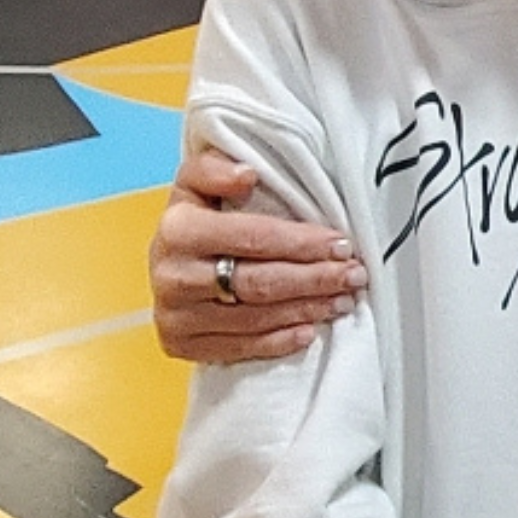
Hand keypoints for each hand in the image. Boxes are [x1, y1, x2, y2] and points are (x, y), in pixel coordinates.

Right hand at [147, 147, 367, 362]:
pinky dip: (280, 341)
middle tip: (354, 276)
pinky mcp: (180, 344)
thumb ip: (216, 168)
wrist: (163, 262)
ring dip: (307, 310)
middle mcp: (173, 275)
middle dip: (315, 279)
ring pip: (255, 317)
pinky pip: (239, 348)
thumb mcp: (197, 182)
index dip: (303, 243)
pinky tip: (310, 331)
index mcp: (178, 229)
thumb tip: (247, 174)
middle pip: (260, 282)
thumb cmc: (195, 218)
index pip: (255, 238)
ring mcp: (175, 314)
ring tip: (343, 300)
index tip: (342, 244)